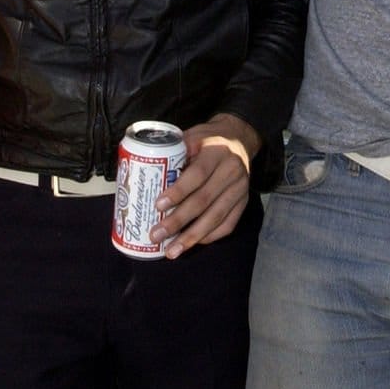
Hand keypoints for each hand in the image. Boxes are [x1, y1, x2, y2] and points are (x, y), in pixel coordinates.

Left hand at [151, 114, 258, 258]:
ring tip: (171, 251)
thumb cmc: (208, 140)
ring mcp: (240, 189)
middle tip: (156, 235)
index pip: (197, 174)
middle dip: (178, 221)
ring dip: (191, 237)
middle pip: (204, 200)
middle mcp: (232, 171)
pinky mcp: (244, 202)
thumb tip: (145, 177)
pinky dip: (209, 237)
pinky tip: (192, 244)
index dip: (178, 192)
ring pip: (216, 217)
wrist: (240, 139)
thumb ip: (174, 153)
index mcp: (216, 151)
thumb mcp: (192, 136)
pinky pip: (228, 225)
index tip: (158, 206)